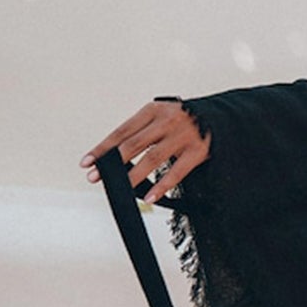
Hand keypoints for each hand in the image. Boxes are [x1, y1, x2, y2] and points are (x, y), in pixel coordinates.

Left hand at [79, 98, 210, 205]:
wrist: (220, 117)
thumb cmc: (184, 120)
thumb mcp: (160, 116)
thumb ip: (141, 131)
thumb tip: (114, 156)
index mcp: (153, 110)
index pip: (122, 131)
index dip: (103, 148)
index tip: (87, 162)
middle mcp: (166, 120)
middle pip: (133, 144)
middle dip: (112, 163)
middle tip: (96, 176)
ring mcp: (182, 135)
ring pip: (152, 158)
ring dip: (134, 175)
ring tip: (121, 188)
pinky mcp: (197, 151)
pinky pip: (176, 171)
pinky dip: (162, 186)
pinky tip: (150, 196)